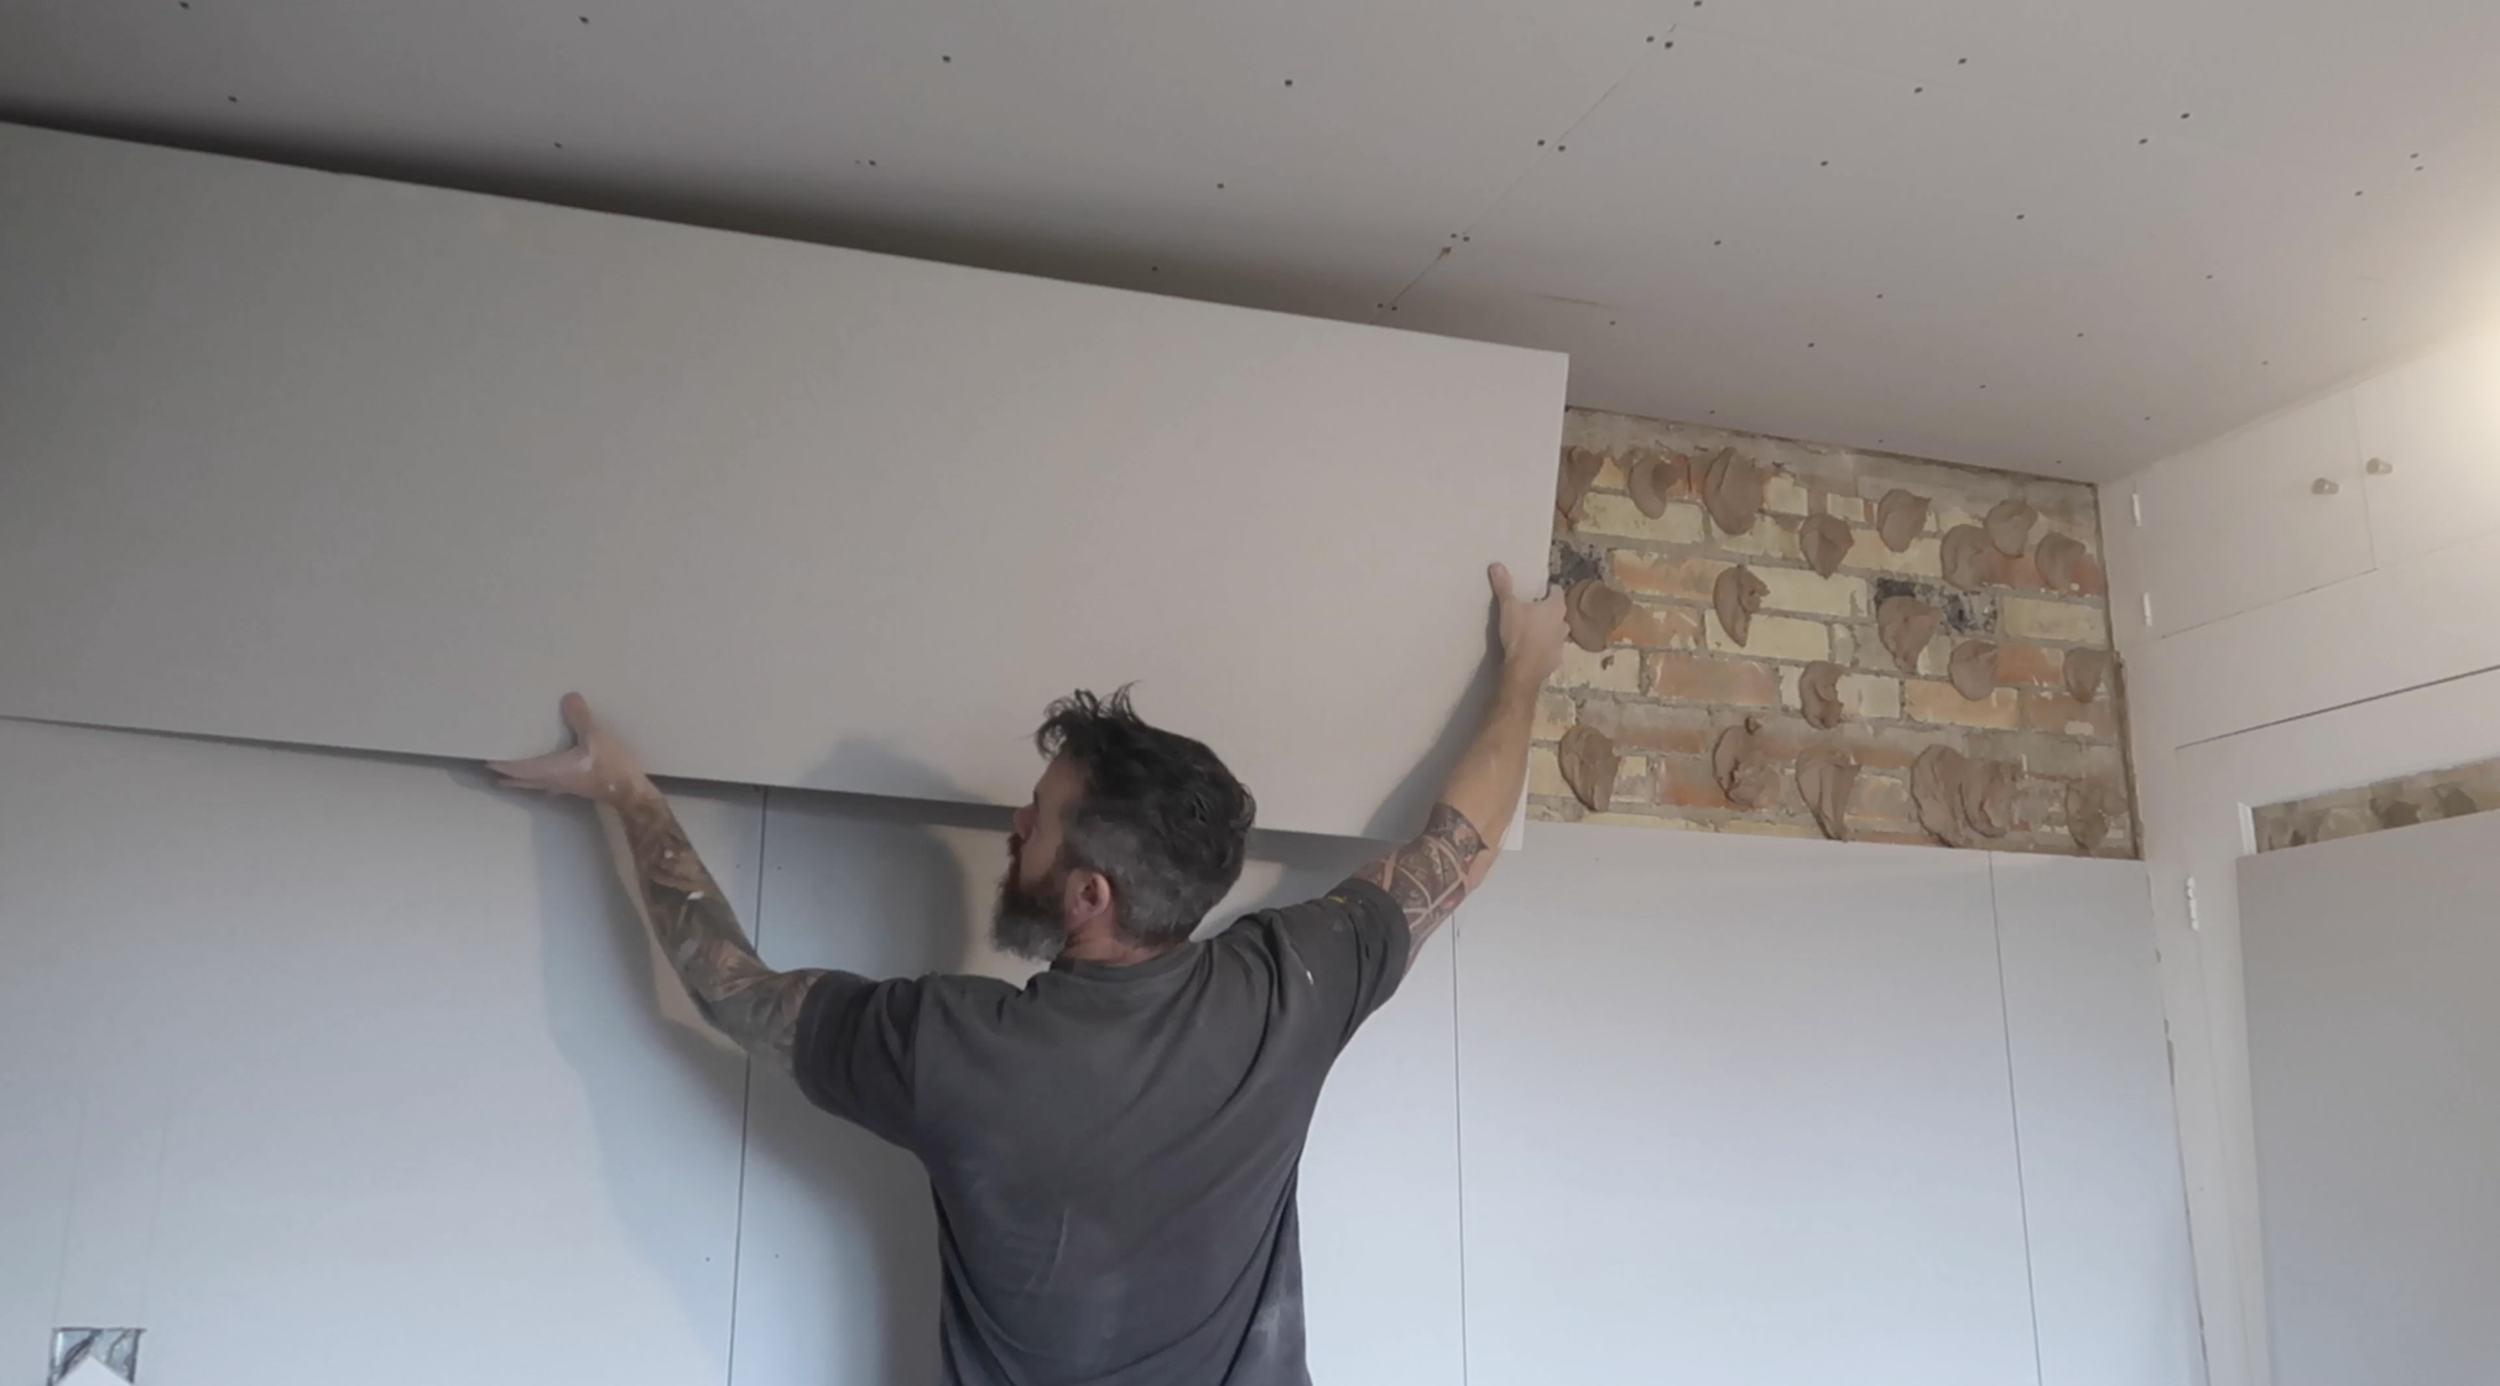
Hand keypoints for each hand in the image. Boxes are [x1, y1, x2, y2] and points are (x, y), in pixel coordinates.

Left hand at [487, 693, 648, 802]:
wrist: (628, 792)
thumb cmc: (608, 767)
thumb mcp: (596, 737)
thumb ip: (580, 718)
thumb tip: (568, 697)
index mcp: (550, 769)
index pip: (518, 767)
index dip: (502, 764)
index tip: (485, 760)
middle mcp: (551, 780)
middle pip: (522, 779)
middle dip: (506, 774)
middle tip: (490, 769)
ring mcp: (563, 786)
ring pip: (534, 784)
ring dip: (520, 779)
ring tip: (507, 777)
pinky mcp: (574, 788)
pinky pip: (548, 784)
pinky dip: (538, 780)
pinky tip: (544, 782)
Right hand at [1488, 562, 1565, 688]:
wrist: (1523, 669)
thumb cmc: (1519, 633)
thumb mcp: (1508, 607)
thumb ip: (1504, 586)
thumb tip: (1497, 565)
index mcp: (1555, 606)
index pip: (1556, 590)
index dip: (1547, 590)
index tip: (1536, 592)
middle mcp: (1563, 622)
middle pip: (1558, 611)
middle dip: (1548, 610)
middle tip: (1532, 610)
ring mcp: (1562, 642)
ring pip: (1557, 630)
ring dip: (1548, 629)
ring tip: (1533, 630)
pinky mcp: (1557, 659)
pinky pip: (1552, 649)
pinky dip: (1546, 648)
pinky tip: (1534, 650)